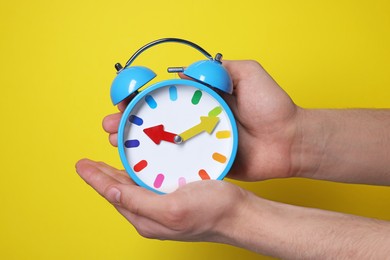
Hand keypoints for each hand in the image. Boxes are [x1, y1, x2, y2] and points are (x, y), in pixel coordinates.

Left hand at [75, 159, 248, 241]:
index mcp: (146, 218)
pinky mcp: (174, 199)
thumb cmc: (211, 212)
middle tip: (89, 163)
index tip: (81, 165)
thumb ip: (139, 202)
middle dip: (102, 176)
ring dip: (118, 174)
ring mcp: (162, 207)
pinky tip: (137, 167)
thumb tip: (111, 191)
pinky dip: (137, 173)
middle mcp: (150, 214)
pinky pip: (148, 186)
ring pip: (132, 188)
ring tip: (106, 164)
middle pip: (119, 192)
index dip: (95, 179)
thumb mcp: (172, 208)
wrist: (239, 214)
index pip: (112, 195)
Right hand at [104, 60, 300, 180]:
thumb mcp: (249, 75)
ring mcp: (200, 143)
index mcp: (204, 99)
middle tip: (112, 126)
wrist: (291, 142)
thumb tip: (186, 71)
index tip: (124, 101)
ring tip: (117, 142)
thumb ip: (221, 68)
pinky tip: (140, 165)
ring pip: (163, 144)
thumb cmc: (274, 107)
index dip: (143, 98)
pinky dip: (160, 164)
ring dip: (137, 144)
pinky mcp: (206, 163)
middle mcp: (197, 120)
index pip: (165, 96)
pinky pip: (180, 163)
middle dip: (130, 123)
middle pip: (157, 121)